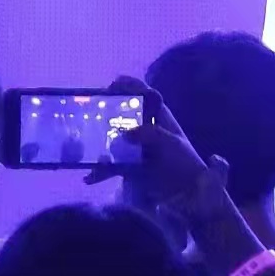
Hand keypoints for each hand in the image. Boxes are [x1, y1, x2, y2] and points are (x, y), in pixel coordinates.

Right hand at [84, 76, 207, 201]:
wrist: (188, 193)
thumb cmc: (184, 162)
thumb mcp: (171, 143)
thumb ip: (151, 134)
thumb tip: (126, 133)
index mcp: (159, 117)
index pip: (145, 94)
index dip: (130, 85)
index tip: (114, 82)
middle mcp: (145, 128)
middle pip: (124, 113)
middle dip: (108, 109)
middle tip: (92, 108)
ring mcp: (135, 147)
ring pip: (113, 138)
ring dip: (99, 140)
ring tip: (86, 142)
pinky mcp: (130, 166)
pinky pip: (111, 166)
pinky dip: (100, 171)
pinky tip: (88, 177)